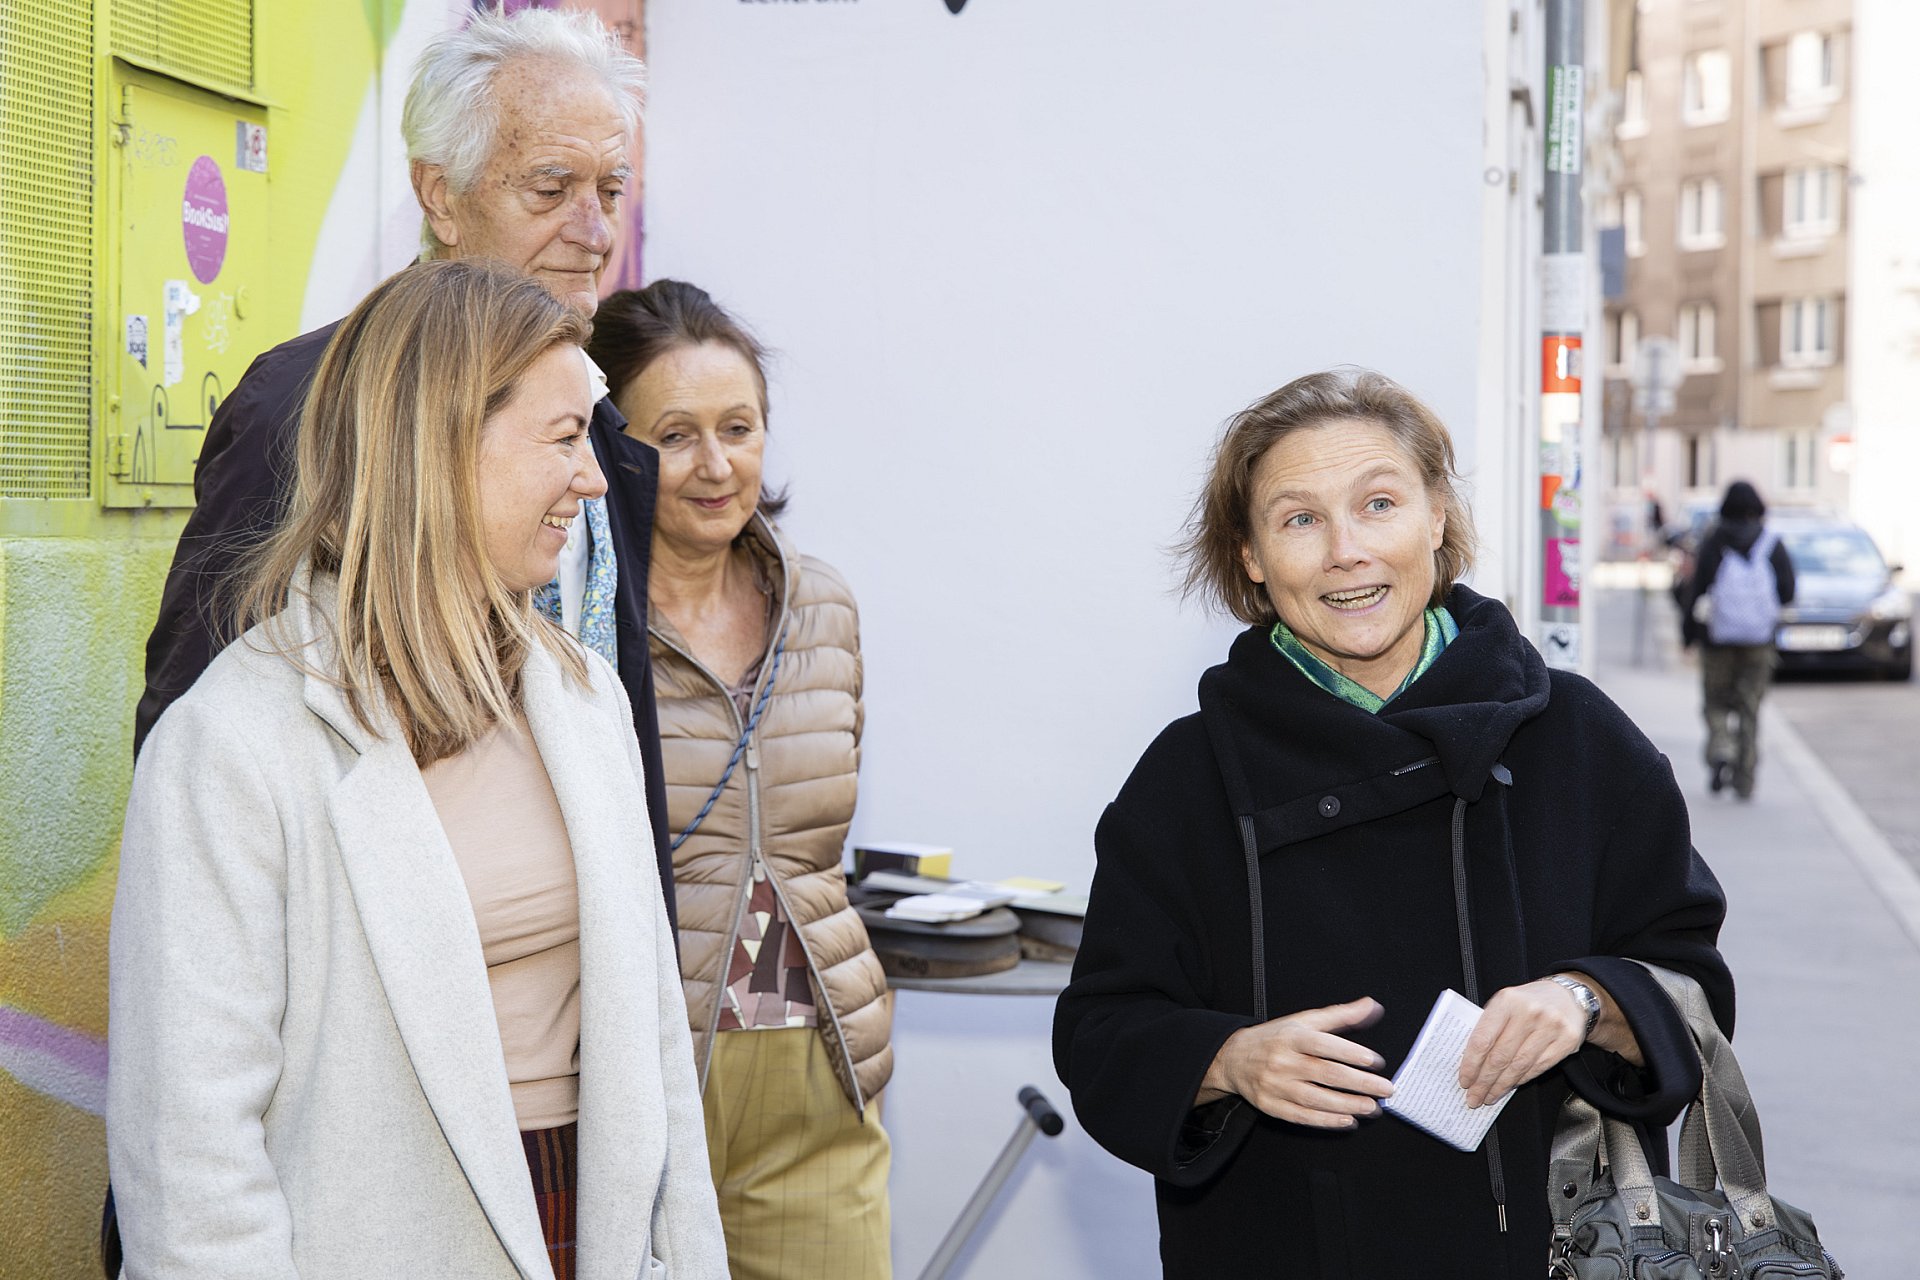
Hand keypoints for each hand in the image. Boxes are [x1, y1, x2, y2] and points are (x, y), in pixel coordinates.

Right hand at [1197, 997, 1392, 1128]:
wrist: (1234, 1058)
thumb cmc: (1276, 1038)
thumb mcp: (1304, 1021)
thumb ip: (1340, 1015)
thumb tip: (1372, 1006)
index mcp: (1292, 1037)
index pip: (1324, 1044)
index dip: (1351, 1053)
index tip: (1375, 1061)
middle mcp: (1282, 1061)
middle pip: (1325, 1073)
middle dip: (1360, 1083)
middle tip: (1386, 1089)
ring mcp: (1275, 1085)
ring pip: (1315, 1098)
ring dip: (1348, 1105)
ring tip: (1373, 1108)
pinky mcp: (1270, 1106)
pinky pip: (1301, 1116)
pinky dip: (1326, 1121)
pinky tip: (1347, 1121)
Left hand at [1457, 978, 1586, 1107]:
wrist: (1568, 996)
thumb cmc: (1529, 1001)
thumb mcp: (1505, 1003)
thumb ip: (1489, 1026)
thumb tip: (1470, 1061)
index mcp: (1507, 1000)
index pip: (1483, 1039)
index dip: (1471, 1064)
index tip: (1464, 1080)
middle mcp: (1529, 1012)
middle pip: (1500, 1056)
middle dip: (1484, 1081)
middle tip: (1474, 1096)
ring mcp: (1551, 1026)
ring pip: (1519, 1065)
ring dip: (1502, 1085)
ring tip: (1490, 1096)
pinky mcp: (1567, 1040)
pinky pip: (1538, 1067)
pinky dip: (1521, 1079)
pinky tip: (1511, 1085)